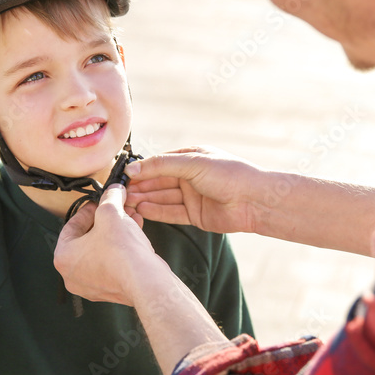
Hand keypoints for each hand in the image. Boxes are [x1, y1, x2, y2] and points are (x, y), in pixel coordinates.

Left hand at [54, 185, 159, 305]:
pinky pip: (112, 264)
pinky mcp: (110, 290)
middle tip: (116, 210)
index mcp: (63, 257)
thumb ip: (109, 197)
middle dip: (105, 221)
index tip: (99, 204)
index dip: (87, 210)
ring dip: (115, 233)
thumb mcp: (111, 213)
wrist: (145, 281)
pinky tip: (135, 234)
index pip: (70, 227)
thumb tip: (113, 189)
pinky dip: (121, 249)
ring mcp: (91, 286)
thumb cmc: (121, 252)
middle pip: (87, 239)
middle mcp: (73, 275)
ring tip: (130, 219)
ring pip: (101, 251)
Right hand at [125, 147, 262, 233]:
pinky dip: (156, 211)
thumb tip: (134, 168)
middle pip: (158, 182)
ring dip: (145, 199)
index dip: (141, 170)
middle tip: (120, 193)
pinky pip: (171, 213)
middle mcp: (190, 177)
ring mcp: (192, 197)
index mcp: (190, 159)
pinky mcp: (195, 215)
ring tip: (126, 202)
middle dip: (140, 187)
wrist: (254, 200)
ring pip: (163, 198)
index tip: (124, 176)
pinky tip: (142, 209)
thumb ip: (161, 166)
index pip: (159, 164)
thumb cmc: (229, 175)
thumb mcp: (193, 163)